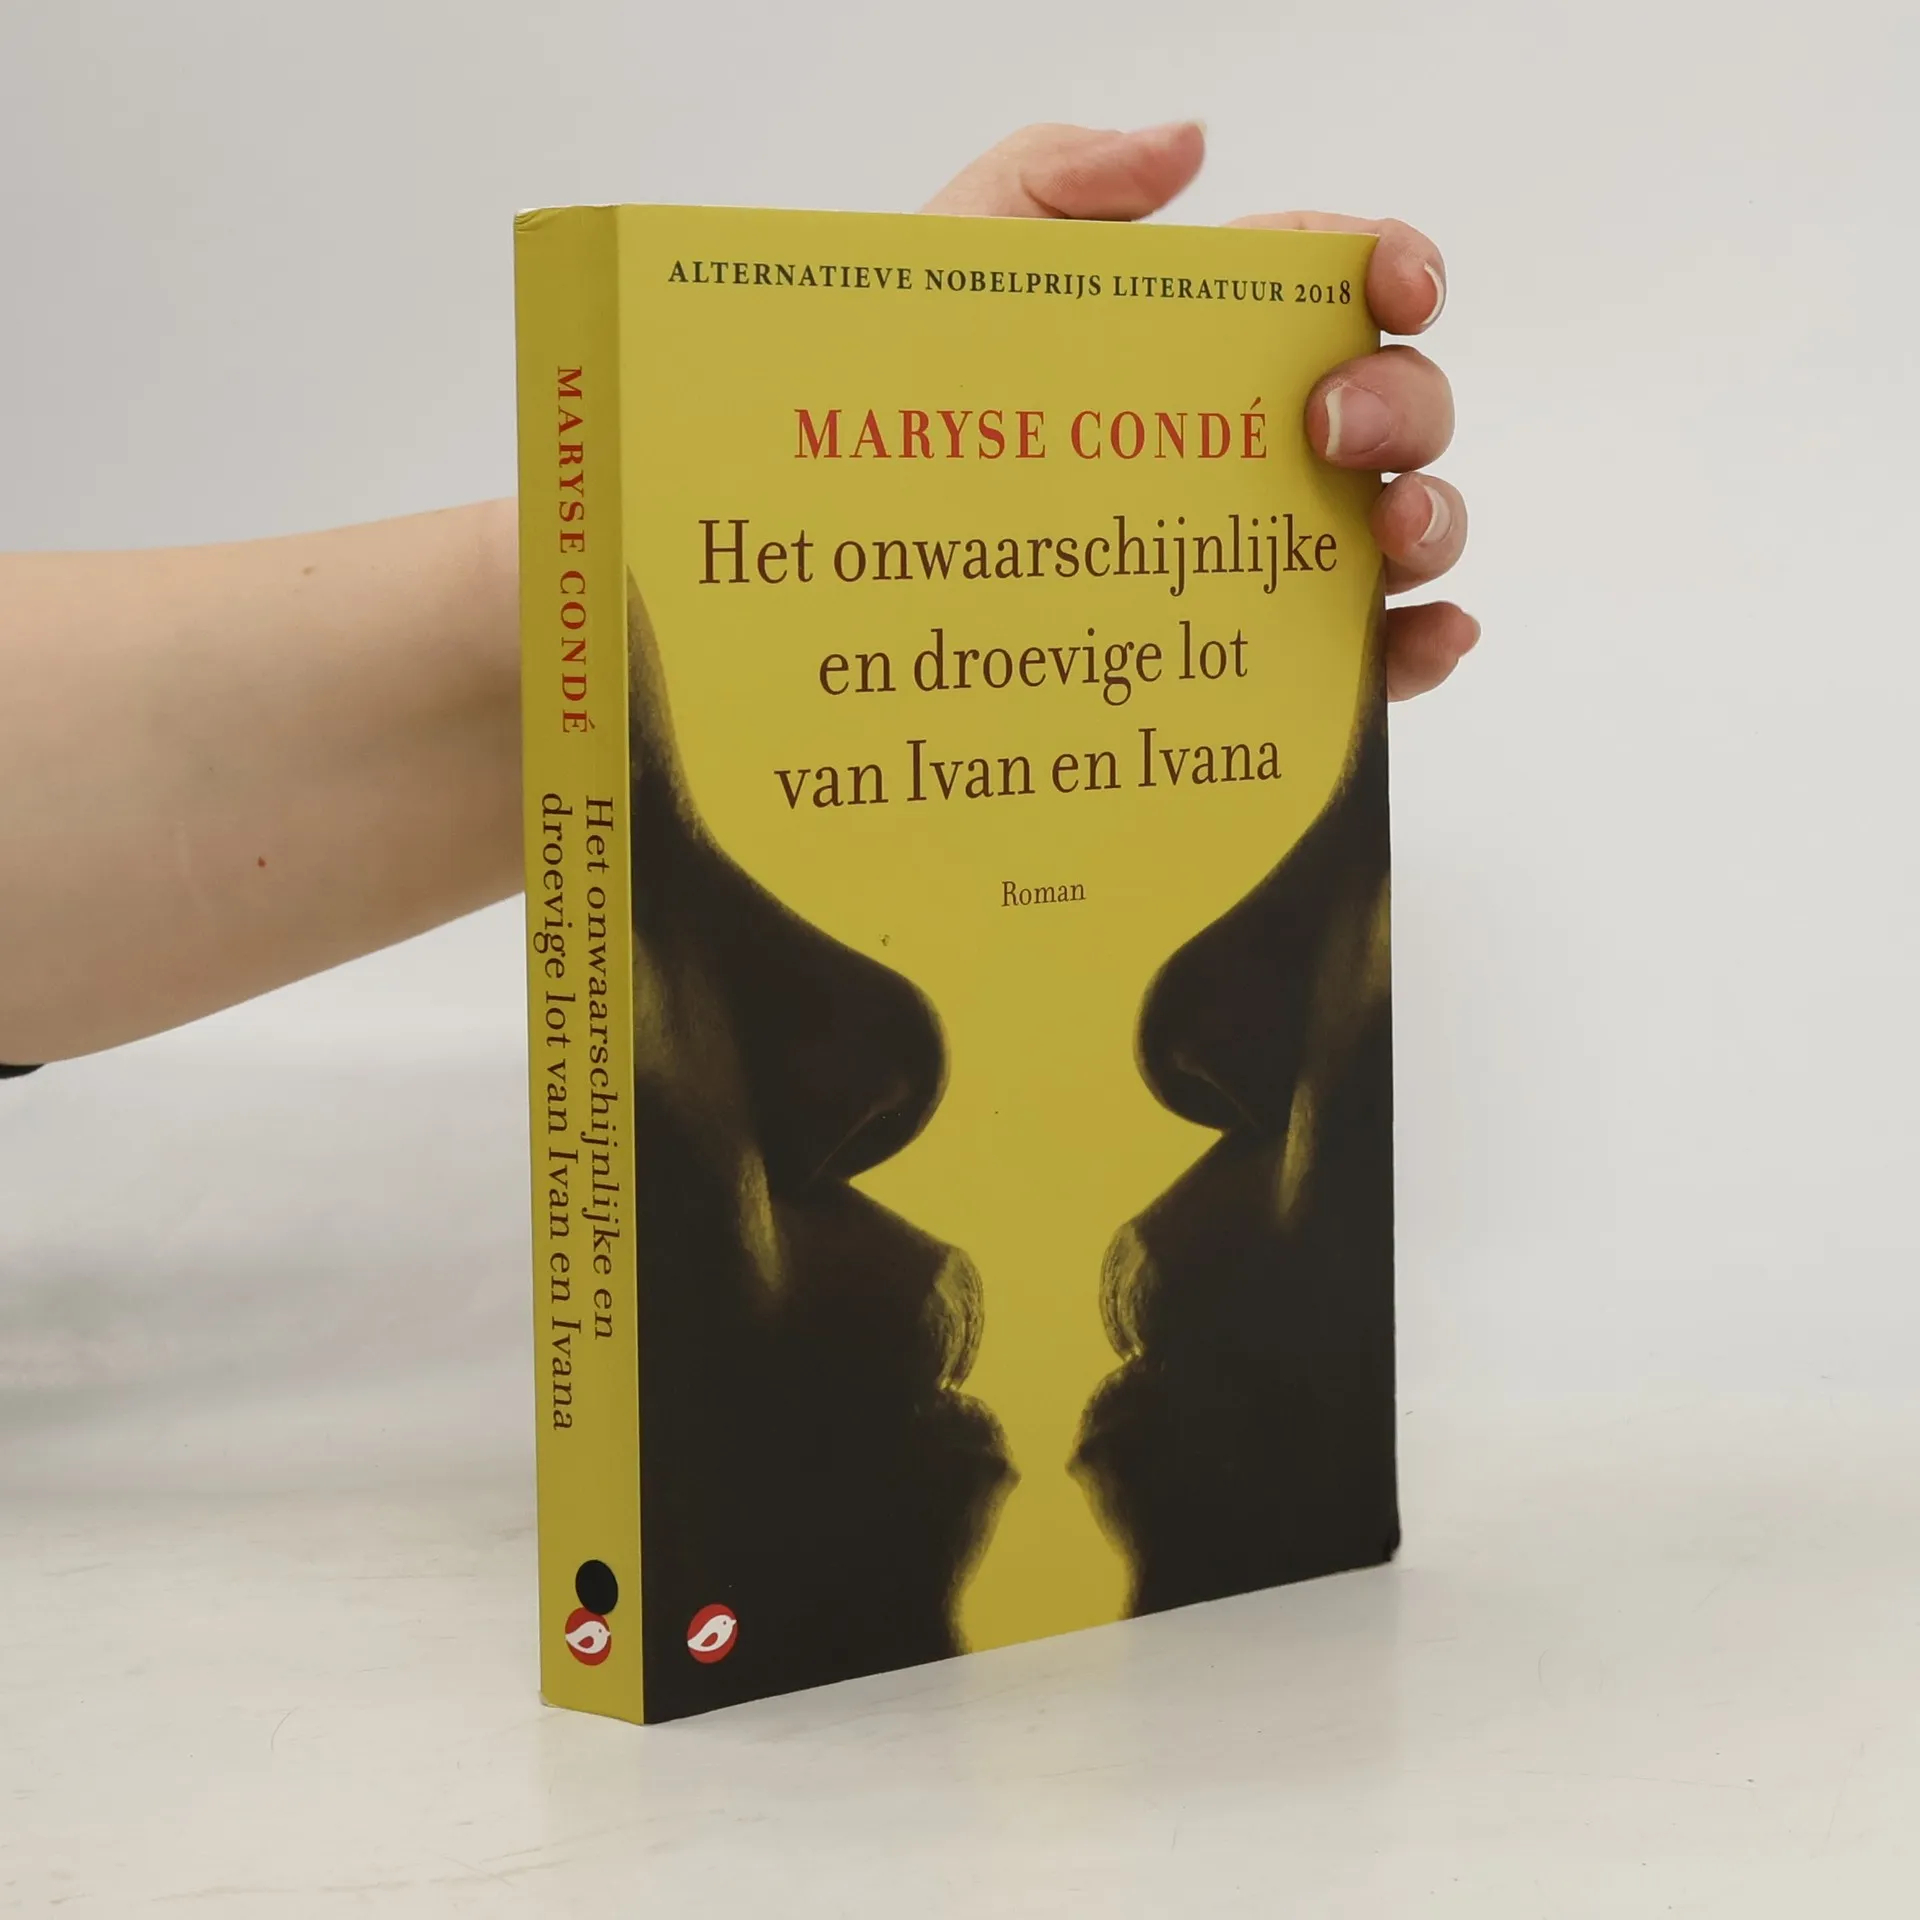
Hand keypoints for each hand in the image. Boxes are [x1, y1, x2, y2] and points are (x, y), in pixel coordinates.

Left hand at [923, 123, 1475, 700]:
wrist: (846, 543)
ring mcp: (1271, 550)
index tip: (1393, 282)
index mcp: (1214, 340)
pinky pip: (1366, 656)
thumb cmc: (904, 404)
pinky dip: (1419, 644)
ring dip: (1430, 519)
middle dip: (1402, 400)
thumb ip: (1058, 175)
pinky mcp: (1261, 654)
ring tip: (1388, 532)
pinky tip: (1424, 638)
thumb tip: (1188, 147)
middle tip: (1324, 427)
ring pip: (1403, 524)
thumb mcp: (960, 263)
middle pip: (1398, 404)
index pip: (1343, 285)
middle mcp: (1262, 444)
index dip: (1396, 266)